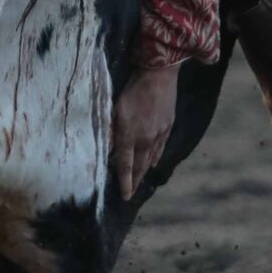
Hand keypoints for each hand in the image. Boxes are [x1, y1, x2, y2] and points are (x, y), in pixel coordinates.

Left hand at [112, 63, 180, 199]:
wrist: (158, 76)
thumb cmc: (132, 90)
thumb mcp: (114, 109)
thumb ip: (109, 131)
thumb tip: (104, 149)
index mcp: (129, 135)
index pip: (126, 165)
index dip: (125, 182)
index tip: (125, 196)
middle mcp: (145, 139)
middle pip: (139, 166)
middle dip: (135, 181)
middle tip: (132, 194)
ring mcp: (159, 134)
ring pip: (150, 158)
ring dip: (144, 171)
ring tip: (140, 181)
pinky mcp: (168, 127)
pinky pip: (161, 148)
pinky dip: (155, 158)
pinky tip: (153, 163)